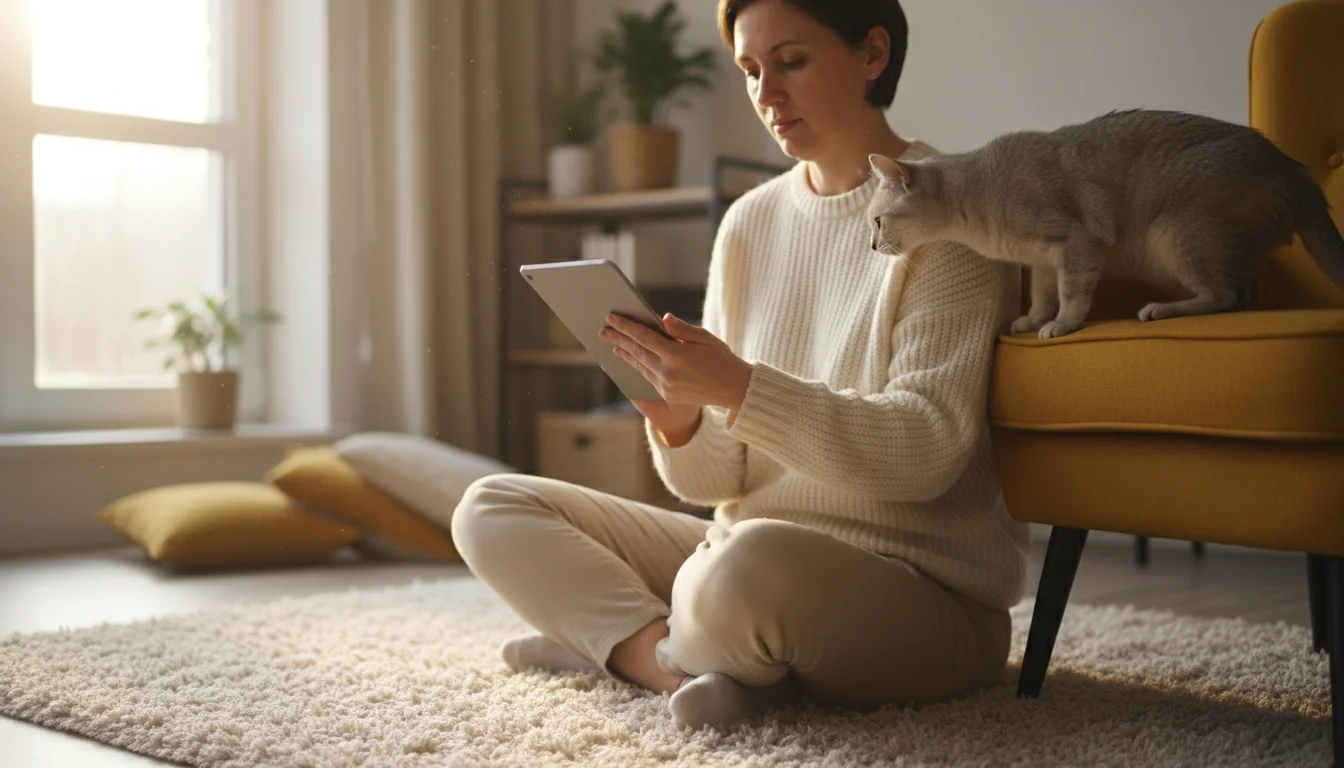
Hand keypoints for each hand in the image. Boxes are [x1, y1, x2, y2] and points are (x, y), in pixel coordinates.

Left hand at [599, 313, 752, 436]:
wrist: (735, 389)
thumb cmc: (722, 359)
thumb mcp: (705, 339)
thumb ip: (681, 329)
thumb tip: (662, 318)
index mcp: (677, 355)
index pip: (644, 337)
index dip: (626, 326)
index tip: (611, 317)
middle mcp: (668, 372)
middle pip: (636, 352)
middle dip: (618, 339)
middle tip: (602, 330)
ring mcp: (666, 386)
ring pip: (640, 366)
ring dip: (625, 353)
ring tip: (613, 344)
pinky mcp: (668, 394)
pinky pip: (648, 377)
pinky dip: (637, 366)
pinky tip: (631, 359)